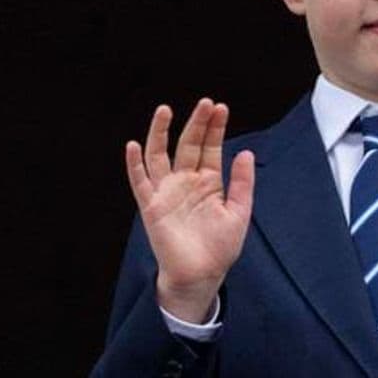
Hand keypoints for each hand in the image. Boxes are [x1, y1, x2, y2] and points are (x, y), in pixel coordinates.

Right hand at [124, 99, 254, 322]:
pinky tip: (133, 145)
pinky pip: (140, 182)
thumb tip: (245, 151)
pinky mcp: (152, 207)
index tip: (221, 107)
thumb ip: (242, 182)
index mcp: (208, 183)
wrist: (202, 275)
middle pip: (188, 145)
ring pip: (159, 156)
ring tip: (165, 110)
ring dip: (161, 133)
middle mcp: (186, 183)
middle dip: (196, 124)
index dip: (215, 128)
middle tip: (205, 102)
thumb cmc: (220, 247)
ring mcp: (167, 193)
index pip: (210, 148)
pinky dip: (134, 164)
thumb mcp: (239, 211)